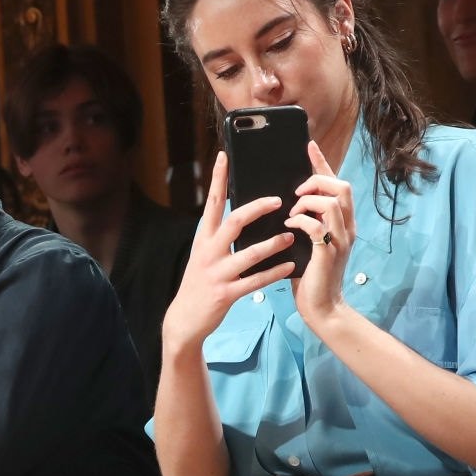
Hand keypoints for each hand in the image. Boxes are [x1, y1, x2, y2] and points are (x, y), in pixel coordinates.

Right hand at [161, 152, 297, 352]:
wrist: (184, 320)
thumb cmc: (200, 284)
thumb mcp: (204, 256)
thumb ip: (220, 238)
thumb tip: (243, 215)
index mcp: (203, 239)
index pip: (212, 203)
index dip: (217, 179)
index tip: (224, 156)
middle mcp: (208, 252)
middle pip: (233, 222)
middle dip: (256, 208)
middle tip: (278, 200)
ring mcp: (216, 274)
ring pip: (249, 254)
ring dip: (273, 244)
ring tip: (291, 237)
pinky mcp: (225, 294)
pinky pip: (255, 281)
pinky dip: (274, 273)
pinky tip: (290, 267)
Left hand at [284, 141, 355, 329]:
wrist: (321, 308)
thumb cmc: (310, 277)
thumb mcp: (308, 242)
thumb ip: (305, 222)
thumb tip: (287, 202)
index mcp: (342, 223)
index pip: (337, 184)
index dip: (322, 163)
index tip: (308, 146)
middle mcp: (347, 228)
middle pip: (342, 186)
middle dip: (317, 181)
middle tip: (297, 191)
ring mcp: (340, 240)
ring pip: (332, 202)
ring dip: (308, 201)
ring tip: (292, 211)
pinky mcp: (329, 253)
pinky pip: (317, 225)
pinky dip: (301, 220)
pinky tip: (289, 225)